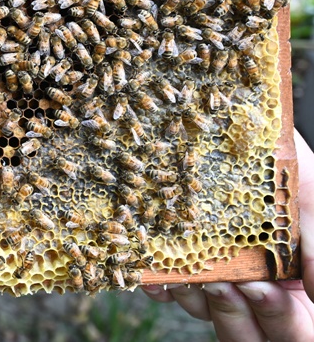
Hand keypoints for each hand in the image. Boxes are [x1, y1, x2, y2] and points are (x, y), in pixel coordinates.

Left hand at [142, 130, 313, 341]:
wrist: (246, 128)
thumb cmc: (287, 166)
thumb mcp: (310, 198)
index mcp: (296, 284)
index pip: (294, 327)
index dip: (279, 316)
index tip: (260, 287)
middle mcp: (257, 288)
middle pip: (247, 331)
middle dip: (234, 313)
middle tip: (222, 284)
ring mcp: (217, 276)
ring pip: (205, 311)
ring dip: (196, 298)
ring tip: (189, 273)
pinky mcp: (181, 258)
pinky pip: (166, 286)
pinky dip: (160, 284)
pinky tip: (152, 275)